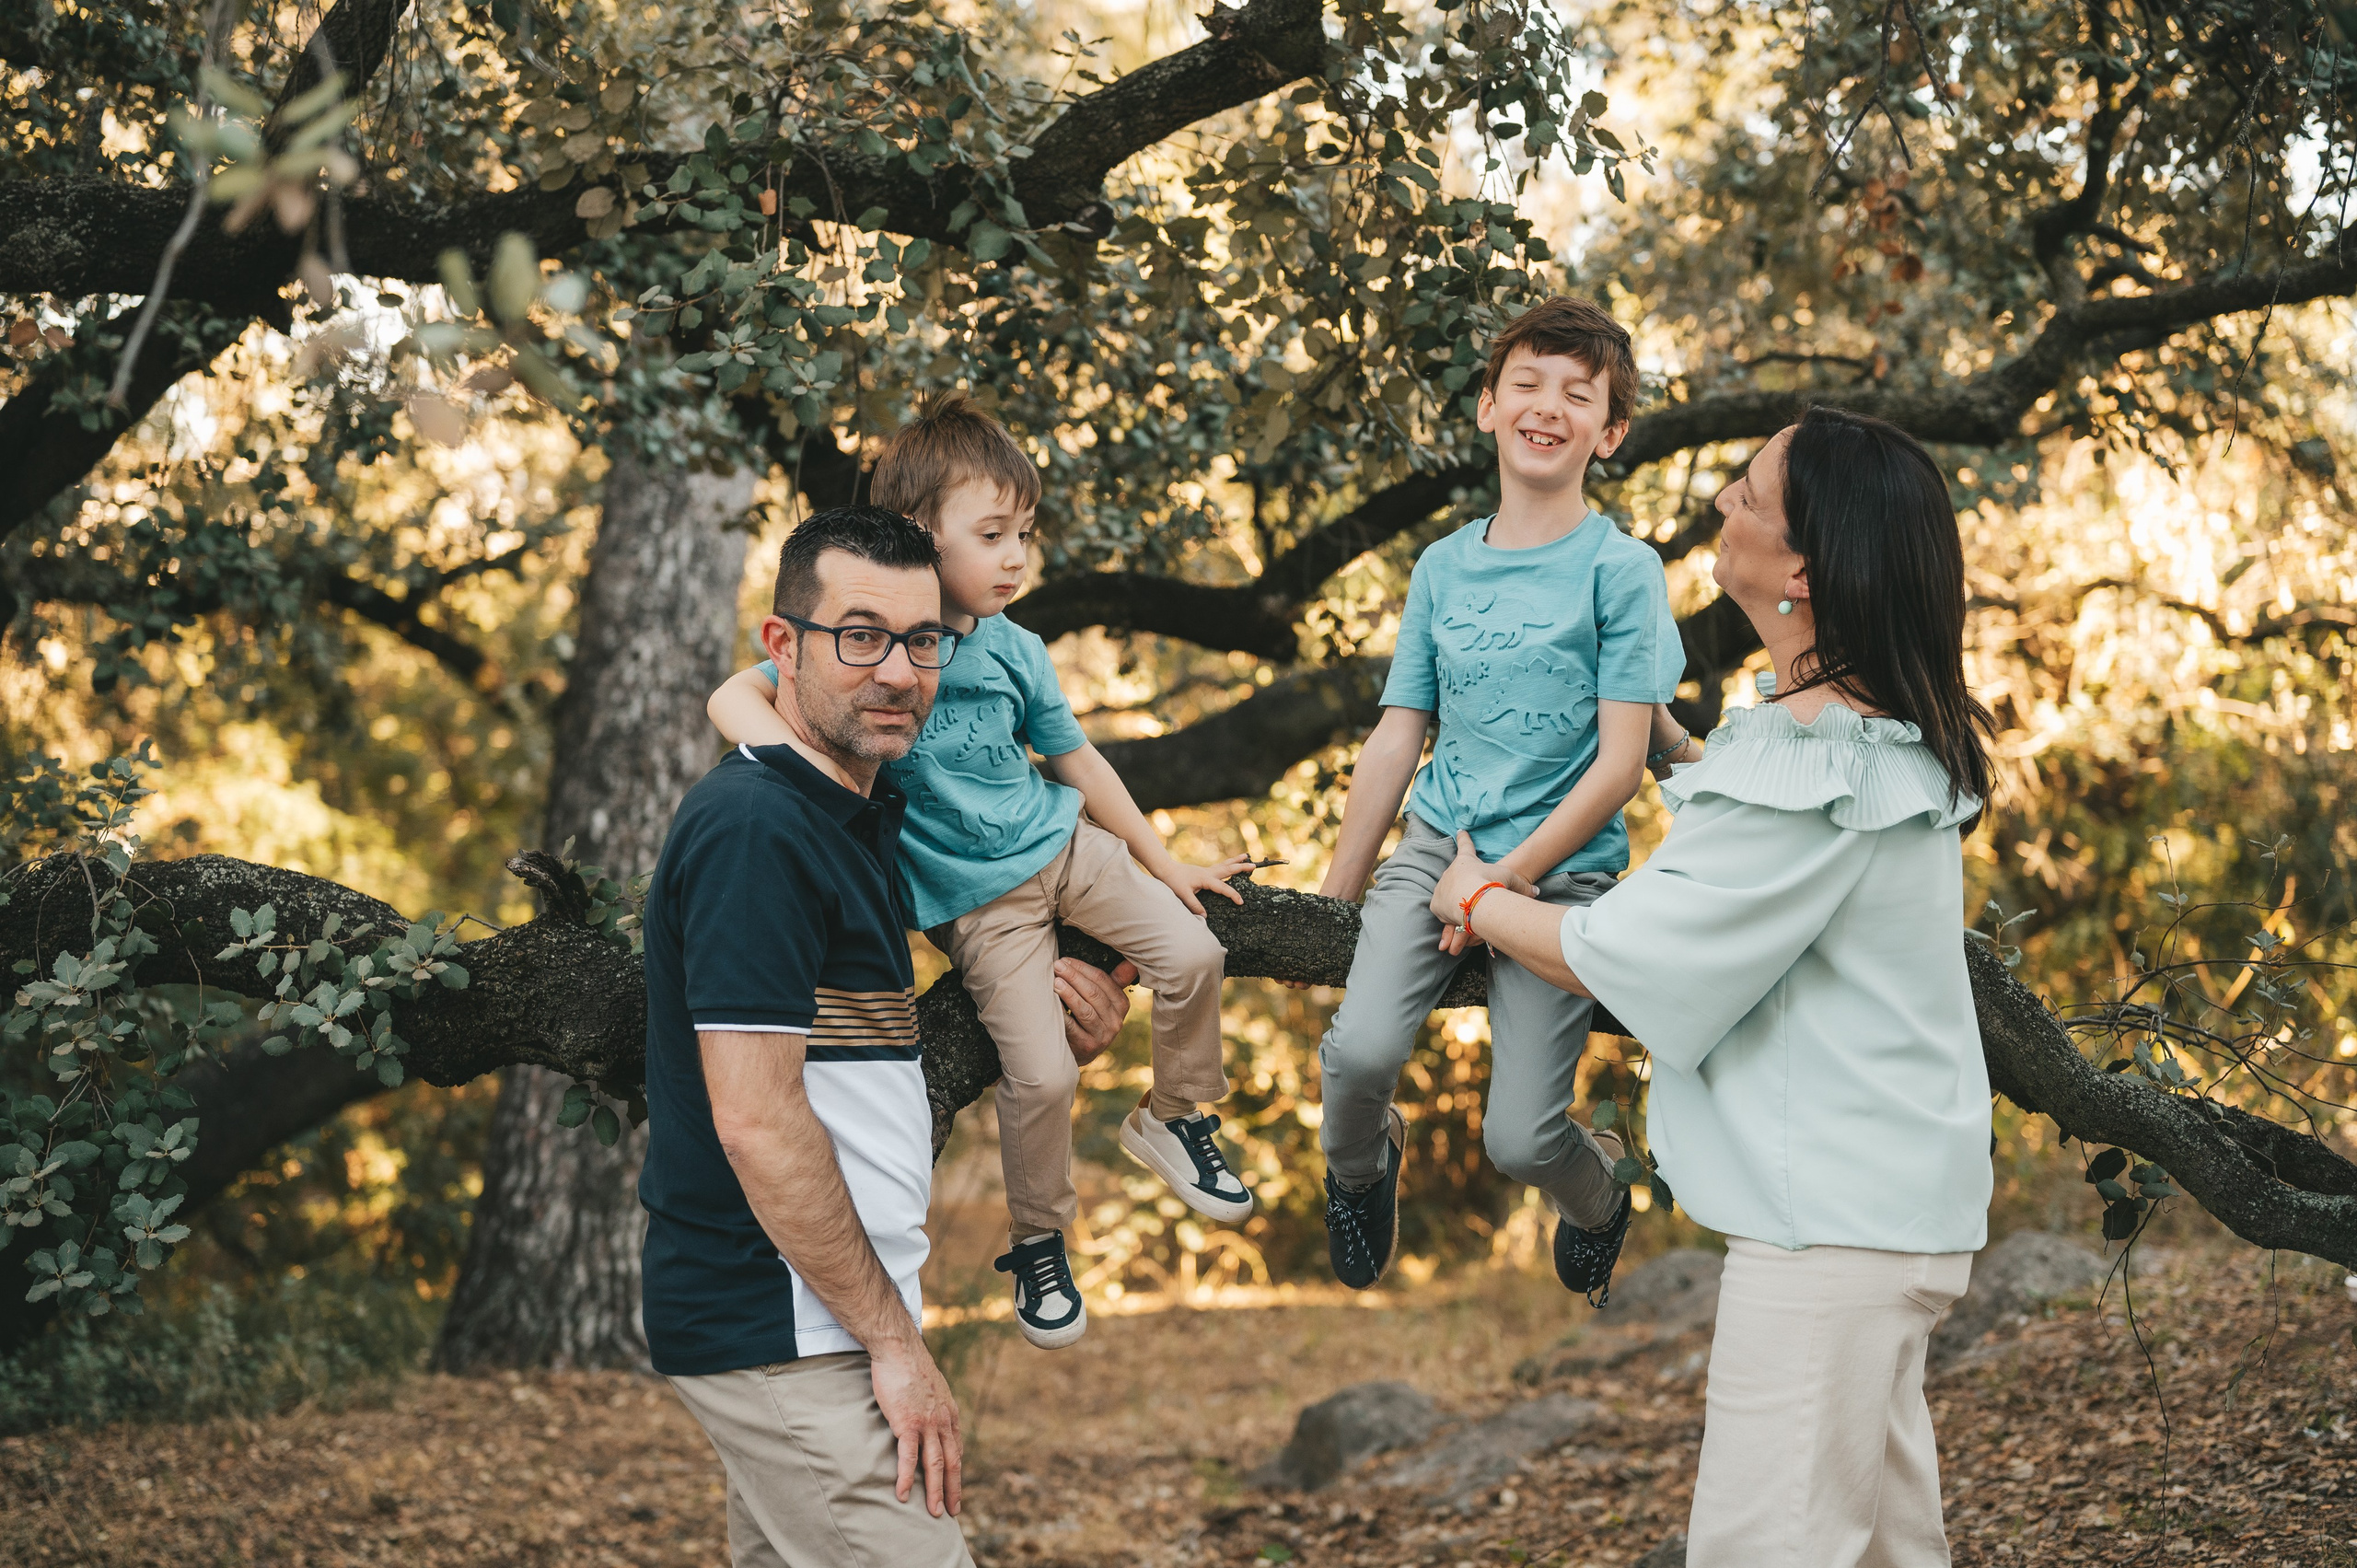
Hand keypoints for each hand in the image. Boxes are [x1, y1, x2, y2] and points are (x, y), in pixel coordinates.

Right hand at [870, 1338, 961, 1516]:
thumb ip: (934, 1405)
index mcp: (949, 1413)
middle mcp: (942, 1421)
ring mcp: (926, 1424)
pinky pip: (908, 1457)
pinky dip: (907, 1477)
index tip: (956, 1490)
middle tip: (953, 1511)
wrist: (899, 1349)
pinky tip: (903, 1494)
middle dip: (953, 1489)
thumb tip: (931, 1415)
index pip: (956, 1450)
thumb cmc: (910, 1367)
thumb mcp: (932, 1387)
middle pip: (951, 1462)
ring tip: (934, 1513)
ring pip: (934, 1464)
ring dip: (935, 1491)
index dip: (956, 1472)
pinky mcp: (907, 1423)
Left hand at [1056, 958, 1137, 1064]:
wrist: (1081, 1052)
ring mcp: (1102, 1035)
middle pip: (1094, 993)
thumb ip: (1114, 982)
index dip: (1083, 968)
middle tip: (1057, 966)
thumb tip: (1130, 962)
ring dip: (1069, 993)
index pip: (1103, 980)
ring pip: (1085, 1010)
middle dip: (1073, 977)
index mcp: (1121, 1005)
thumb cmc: (1090, 1019)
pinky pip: (1072, 1026)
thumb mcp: (1105, 1002)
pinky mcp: (1087, 1046)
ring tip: (1055, 981)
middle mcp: (1115, 1021)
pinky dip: (1062, 1013)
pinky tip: (1052, 1002)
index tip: (1066, 960)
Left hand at [1155, 855, 1254, 915]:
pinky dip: (1227, 864)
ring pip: (1225, 865)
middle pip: (1228, 869)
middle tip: (1254, 865)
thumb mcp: (1183, 895)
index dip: (1233, 895)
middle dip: (1241, 868)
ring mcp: (1206, 871)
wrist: (1165, 869)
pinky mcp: (1204, 872)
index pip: (1223, 888)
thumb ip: (1194, 905)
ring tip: (1246, 856)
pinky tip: (1230, 864)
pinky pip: (1219, 867)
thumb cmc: (1173, 881)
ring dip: (1236, 861)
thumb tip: (1205, 916)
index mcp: (1206, 878)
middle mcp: (1208, 873)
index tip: (1241, 902)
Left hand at [1429, 832, 1534, 949]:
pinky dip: (1450, 919)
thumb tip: (1536, 892)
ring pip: (1450, 897)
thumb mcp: (1510, 880)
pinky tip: (1461, 924)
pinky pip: (1444, 912)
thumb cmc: (1491, 884)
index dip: (1464, 838)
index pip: (1466, 846)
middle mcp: (1451, 872)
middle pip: (1456, 877)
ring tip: (1467, 917)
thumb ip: (1521, 886)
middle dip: (1463, 886)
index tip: (1459, 831)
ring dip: (1456, 906)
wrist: (1472, 900)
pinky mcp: (1436, 904)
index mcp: (1467, 861)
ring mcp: (1442, 887)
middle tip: (1473, 897)